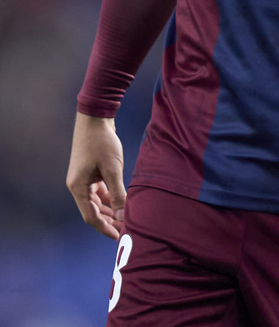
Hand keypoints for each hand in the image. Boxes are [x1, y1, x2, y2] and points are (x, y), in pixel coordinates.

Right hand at [66, 112, 126, 239]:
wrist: (95, 117)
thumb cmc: (102, 141)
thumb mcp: (112, 168)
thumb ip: (117, 193)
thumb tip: (123, 216)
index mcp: (78, 187)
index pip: (90, 216)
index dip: (105, 228)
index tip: (119, 237)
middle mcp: (78, 185)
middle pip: (93, 211)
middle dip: (108, 221)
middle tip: (125, 230)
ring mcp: (84, 178)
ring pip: (97, 201)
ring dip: (110, 210)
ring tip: (124, 219)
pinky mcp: (90, 171)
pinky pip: (99, 191)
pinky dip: (109, 197)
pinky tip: (121, 202)